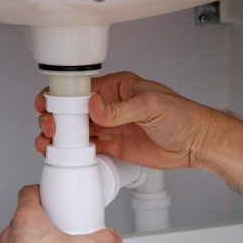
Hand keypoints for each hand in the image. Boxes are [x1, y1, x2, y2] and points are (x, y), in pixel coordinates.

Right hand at [35, 71, 219, 169]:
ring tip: (49, 143)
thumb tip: (94, 105)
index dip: (60, 96)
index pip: (81, 89)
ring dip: (60, 137)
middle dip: (56, 118)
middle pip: (72, 111)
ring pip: (76, 131)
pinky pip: (87, 149)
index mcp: (117, 87)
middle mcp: (109, 106)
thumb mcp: (151, 105)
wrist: (195, 143)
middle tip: (50, 127)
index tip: (46, 104)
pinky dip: (73, 152)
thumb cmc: (181, 116)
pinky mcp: (113, 147)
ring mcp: (110, 127)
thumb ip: (120, 108)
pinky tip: (65, 155)